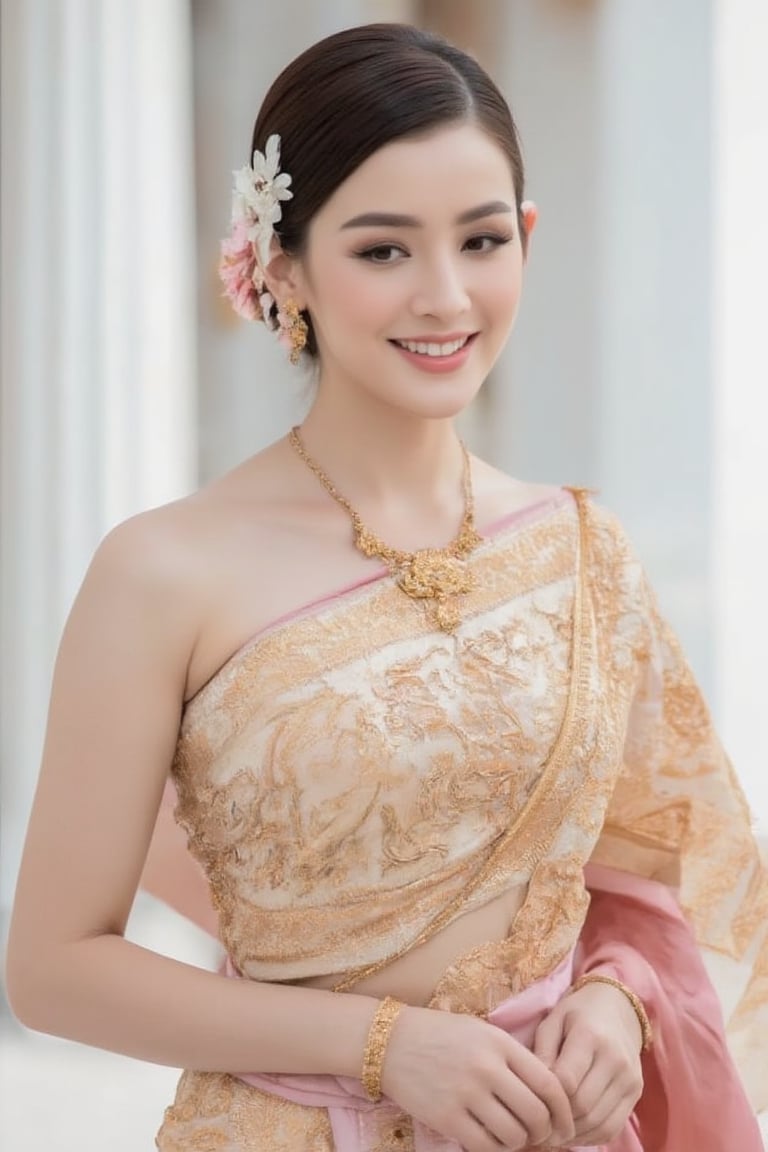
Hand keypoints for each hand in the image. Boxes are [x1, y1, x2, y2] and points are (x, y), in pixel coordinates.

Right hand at [381, 1005, 575, 1151]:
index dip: (565, 1111)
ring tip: (513, 1137)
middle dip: (545, 1133)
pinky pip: (485, 1147)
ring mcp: (466, 1093)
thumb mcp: (483, 1032)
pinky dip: (495, 1150)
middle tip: (539, 1136)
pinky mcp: (446, 1117)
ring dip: (519, 1143)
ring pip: (514, 1136)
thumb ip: (514, 1059)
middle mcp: (487, 1067)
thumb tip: (548, 1096)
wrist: (392, 1042)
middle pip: (536, 1115)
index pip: (549, 1083)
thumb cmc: (443, 1036)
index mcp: (500, 1043)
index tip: (567, 1126)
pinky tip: (491, 1141)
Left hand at [533, 981, 643, 1144]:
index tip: (530, 1104)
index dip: (546, 1099)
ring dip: (572, 1133)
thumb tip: (532, 1089)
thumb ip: (542, 1052)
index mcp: (590, 1035)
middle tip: (537, 1125)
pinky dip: (591, 1137)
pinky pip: (612, 1127)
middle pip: (583, 1106)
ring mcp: (629, 1078)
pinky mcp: (636, 1092)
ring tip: (551, 1132)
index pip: (567, 1081)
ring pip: (598, 1122)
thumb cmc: (577, 1013)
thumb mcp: (553, 1020)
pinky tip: (573, 1132)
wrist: (618, 1007)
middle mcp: (615, 1059)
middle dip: (558, 1120)